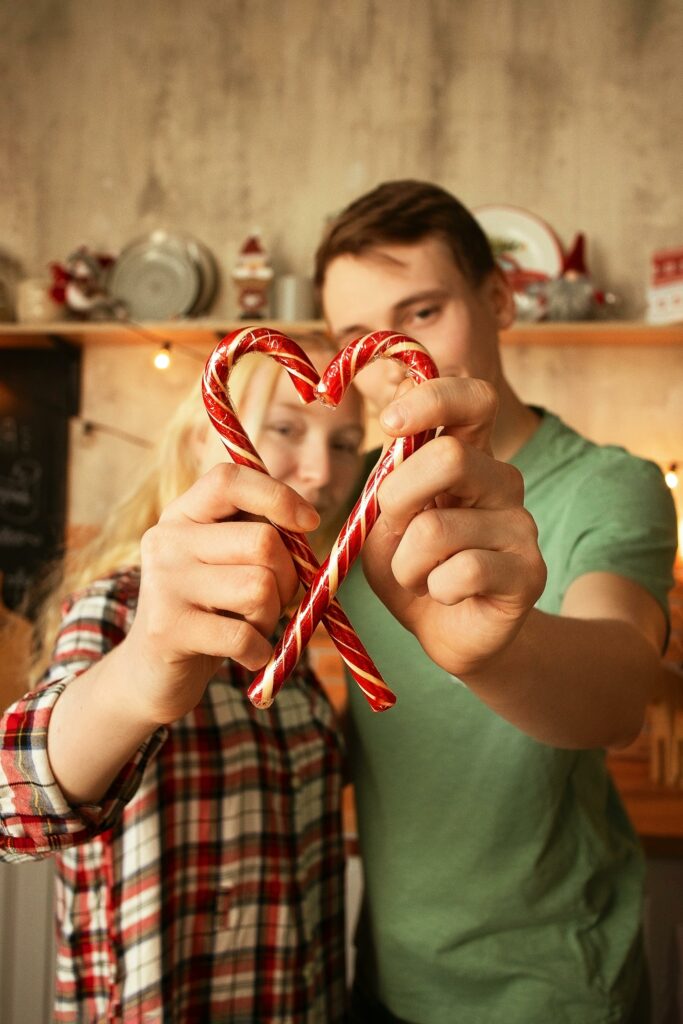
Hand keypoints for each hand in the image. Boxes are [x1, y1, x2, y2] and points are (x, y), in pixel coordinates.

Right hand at [123, 462, 318, 724]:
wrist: (151, 671)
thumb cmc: (209, 610)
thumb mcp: (226, 562)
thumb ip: (259, 535)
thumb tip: (307, 521)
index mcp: (182, 514)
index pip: (229, 479)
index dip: (278, 496)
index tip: (309, 522)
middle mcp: (167, 540)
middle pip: (262, 541)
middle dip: (289, 576)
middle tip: (279, 599)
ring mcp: (163, 583)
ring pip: (259, 587)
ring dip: (272, 615)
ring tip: (253, 626)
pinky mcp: (168, 628)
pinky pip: (244, 635)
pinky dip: (260, 651)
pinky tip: (248, 654)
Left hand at [362, 377, 545, 678]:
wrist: (449, 634)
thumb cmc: (414, 569)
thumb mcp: (382, 525)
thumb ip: (386, 486)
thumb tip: (394, 450)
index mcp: (469, 456)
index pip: (473, 399)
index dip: (432, 399)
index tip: (391, 423)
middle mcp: (502, 481)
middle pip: (450, 459)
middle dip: (397, 498)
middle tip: (394, 530)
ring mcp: (521, 525)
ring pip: (437, 528)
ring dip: (406, 564)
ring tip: (418, 577)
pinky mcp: (529, 572)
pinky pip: (460, 572)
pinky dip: (433, 589)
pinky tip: (445, 596)